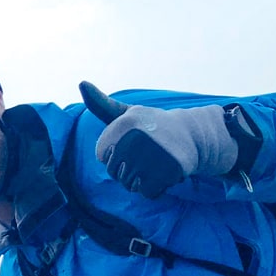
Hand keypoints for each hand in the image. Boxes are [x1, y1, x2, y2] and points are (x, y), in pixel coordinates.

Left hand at [79, 81, 237, 198]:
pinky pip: (148, 193)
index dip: (117, 154)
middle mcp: (136, 139)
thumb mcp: (127, 114)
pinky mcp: (167, 172)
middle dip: (129, 169)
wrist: (193, 134)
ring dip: (143, 179)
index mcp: (124, 124)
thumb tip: (81, 83)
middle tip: (148, 153)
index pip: (103, 157)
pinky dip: (156, 188)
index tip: (134, 142)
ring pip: (130, 185)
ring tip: (156, 161)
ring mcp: (151, 156)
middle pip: (115, 173)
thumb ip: (101, 104)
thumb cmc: (153, 126)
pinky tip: (166, 172)